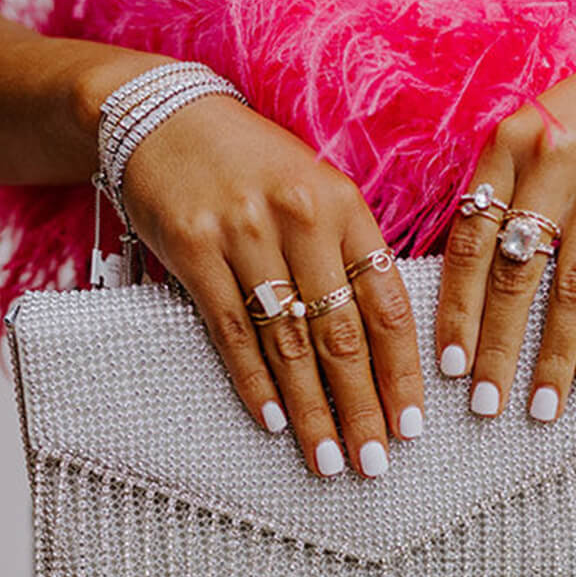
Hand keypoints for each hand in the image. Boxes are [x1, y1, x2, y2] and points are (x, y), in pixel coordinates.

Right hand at [116, 86, 424, 477]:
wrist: (164, 114)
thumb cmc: (251, 163)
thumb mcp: (315, 190)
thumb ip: (348, 253)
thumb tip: (383, 341)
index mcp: (344, 205)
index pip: (386, 303)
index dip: (402, 370)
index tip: (412, 424)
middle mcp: (301, 218)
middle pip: (341, 332)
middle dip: (362, 406)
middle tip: (376, 461)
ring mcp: (245, 233)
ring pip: (289, 341)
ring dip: (312, 409)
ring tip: (330, 459)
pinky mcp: (194, 248)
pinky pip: (231, 331)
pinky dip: (254, 381)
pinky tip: (275, 422)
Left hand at [434, 32, 575, 419]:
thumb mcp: (530, 140)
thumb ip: (496, 199)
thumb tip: (457, 295)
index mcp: (506, 145)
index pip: (469, 241)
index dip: (457, 308)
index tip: (448, 367)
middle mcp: (552, 157)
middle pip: (516, 271)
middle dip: (499, 346)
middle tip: (486, 405)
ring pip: (572, 285)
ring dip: (555, 354)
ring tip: (542, 406)